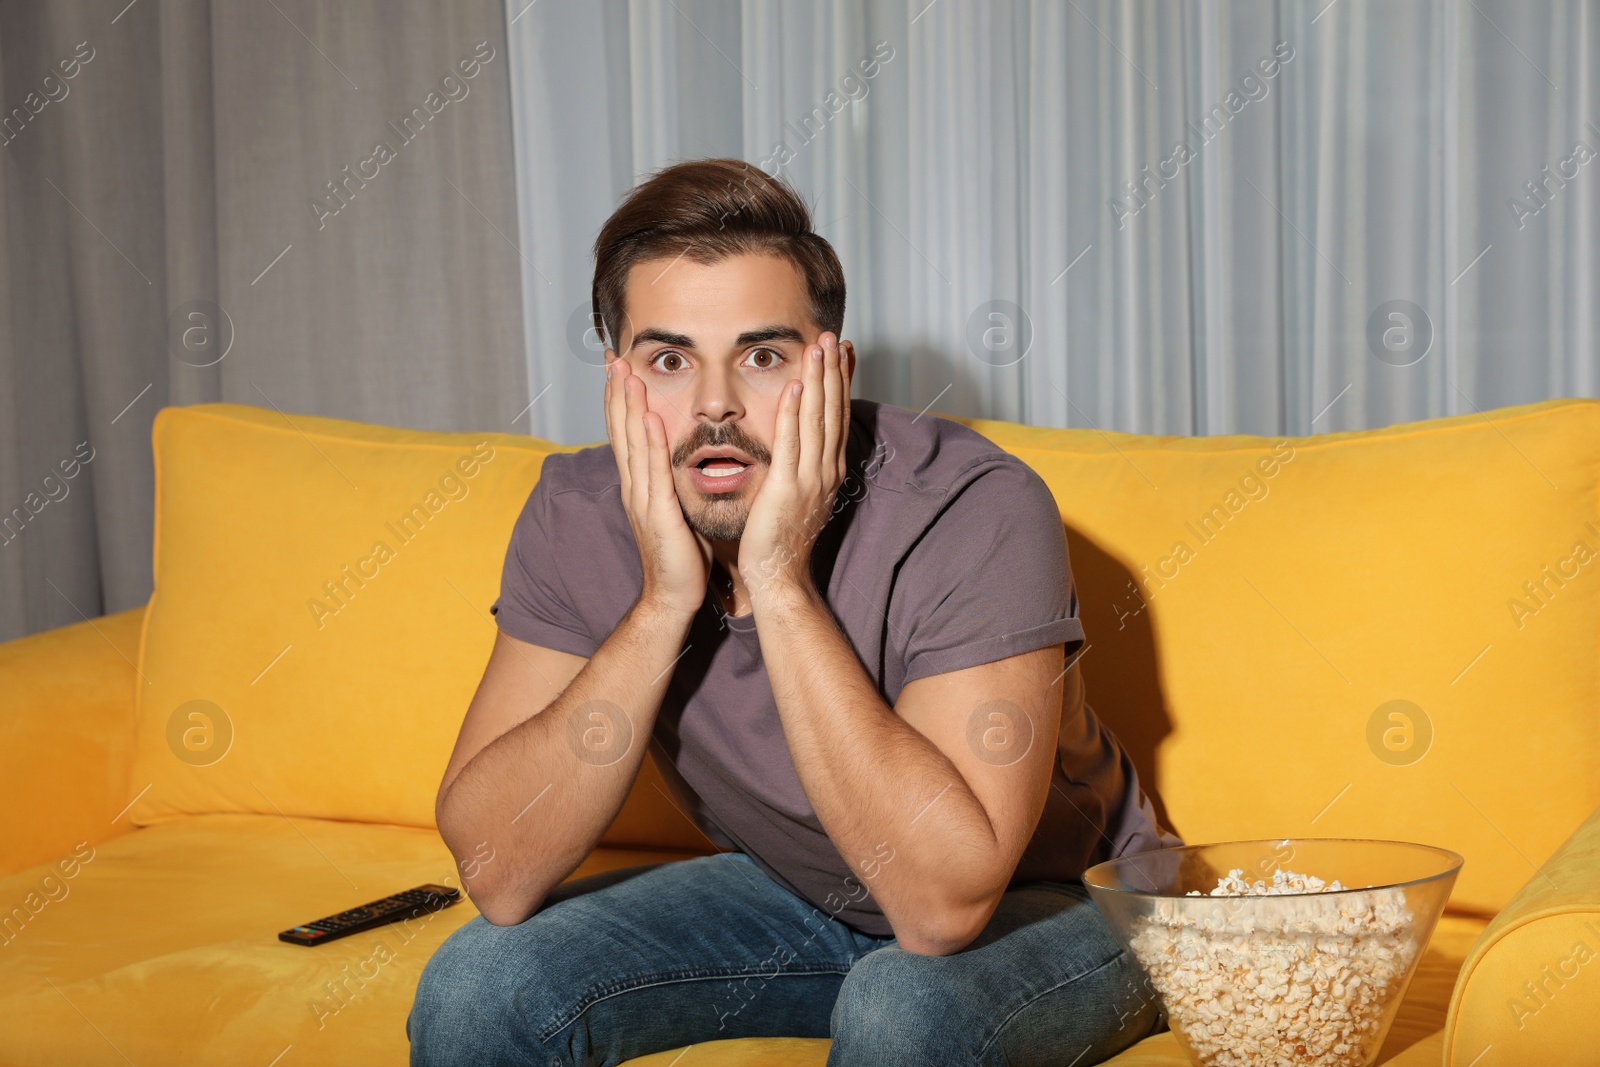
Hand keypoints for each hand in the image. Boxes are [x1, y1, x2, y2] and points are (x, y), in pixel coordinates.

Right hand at [603, 355, 712, 617]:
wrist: (673, 597)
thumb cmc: (681, 556)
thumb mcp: (675, 508)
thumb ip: (673, 482)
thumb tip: (683, 459)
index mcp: (639, 484)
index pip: (627, 432)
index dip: (621, 399)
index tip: (620, 367)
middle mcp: (635, 486)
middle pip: (622, 429)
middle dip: (617, 391)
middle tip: (613, 355)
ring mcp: (642, 499)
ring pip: (634, 443)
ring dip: (629, 407)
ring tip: (626, 373)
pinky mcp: (657, 513)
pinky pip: (654, 471)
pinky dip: (651, 442)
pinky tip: (651, 418)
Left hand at [738, 332, 853, 602]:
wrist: (779, 574)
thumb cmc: (782, 538)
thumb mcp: (801, 495)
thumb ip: (804, 466)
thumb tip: (805, 444)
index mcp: (829, 470)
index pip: (839, 416)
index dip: (842, 381)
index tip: (844, 351)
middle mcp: (825, 470)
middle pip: (833, 411)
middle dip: (833, 371)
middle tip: (833, 335)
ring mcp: (809, 478)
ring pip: (817, 420)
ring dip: (819, 381)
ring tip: (819, 347)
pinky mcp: (787, 487)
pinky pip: (792, 443)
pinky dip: (795, 413)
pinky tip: (796, 387)